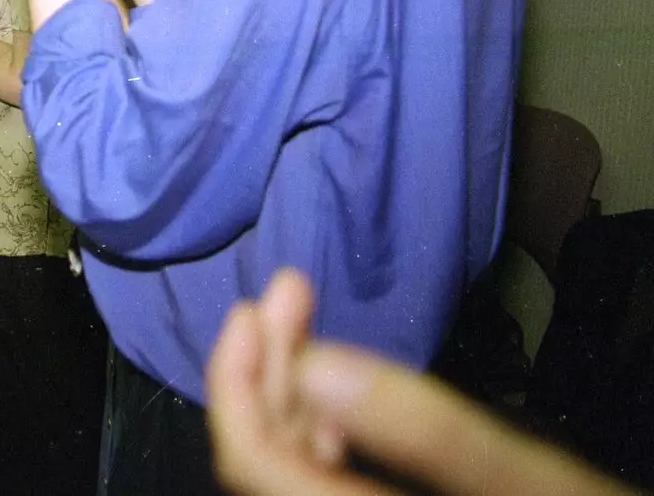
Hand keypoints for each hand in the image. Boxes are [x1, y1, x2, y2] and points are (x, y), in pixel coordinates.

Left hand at [206, 270, 636, 495]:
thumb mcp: (527, 478)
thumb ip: (426, 428)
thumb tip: (313, 363)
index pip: (257, 464)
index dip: (239, 382)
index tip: (252, 307)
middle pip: (267, 457)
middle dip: (270, 363)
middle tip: (289, 289)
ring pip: (290, 460)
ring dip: (289, 380)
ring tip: (301, 309)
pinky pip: (320, 473)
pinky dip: (318, 419)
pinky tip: (333, 385)